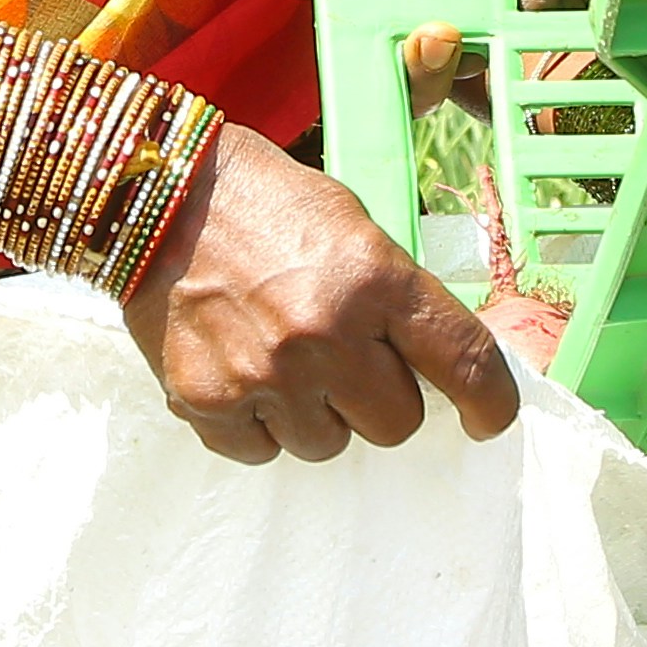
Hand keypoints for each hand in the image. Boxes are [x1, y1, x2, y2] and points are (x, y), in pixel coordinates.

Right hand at [123, 132, 521, 466]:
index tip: (490, 420)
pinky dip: (258, 423)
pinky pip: (262, 452)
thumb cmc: (264, 204)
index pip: (463, 362)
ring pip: (328, 445)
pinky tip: (242, 370)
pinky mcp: (209, 402)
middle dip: (378, 399)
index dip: (490, 403)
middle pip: (396, 424)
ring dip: (317, 413)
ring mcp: (264, 375)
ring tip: (282, 357)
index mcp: (375, 280)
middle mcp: (326, 335)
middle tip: (344, 360)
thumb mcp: (353, 227)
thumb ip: (395, 298)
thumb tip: (436, 367)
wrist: (156, 195)